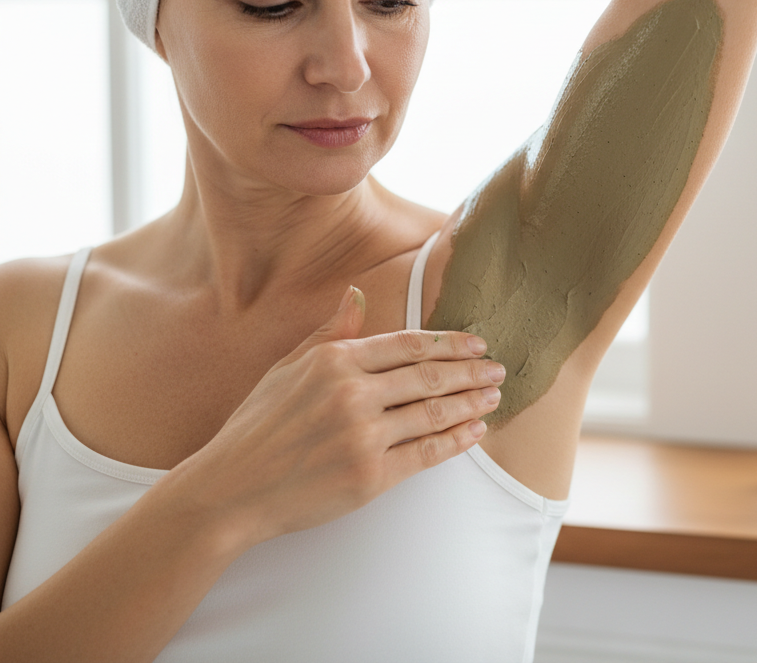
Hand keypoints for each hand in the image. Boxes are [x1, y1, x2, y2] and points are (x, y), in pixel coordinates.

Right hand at [170, 285, 501, 545]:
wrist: (230, 489)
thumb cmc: (257, 427)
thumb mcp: (287, 368)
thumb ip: (330, 332)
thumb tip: (356, 293)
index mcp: (334, 361)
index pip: (408, 345)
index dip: (450, 343)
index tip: (477, 344)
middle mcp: (351, 394)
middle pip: (429, 376)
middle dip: (471, 373)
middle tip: (498, 370)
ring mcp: (362, 436)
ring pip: (434, 413)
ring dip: (471, 404)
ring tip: (493, 398)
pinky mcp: (369, 477)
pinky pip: (426, 454)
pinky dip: (456, 441)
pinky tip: (474, 432)